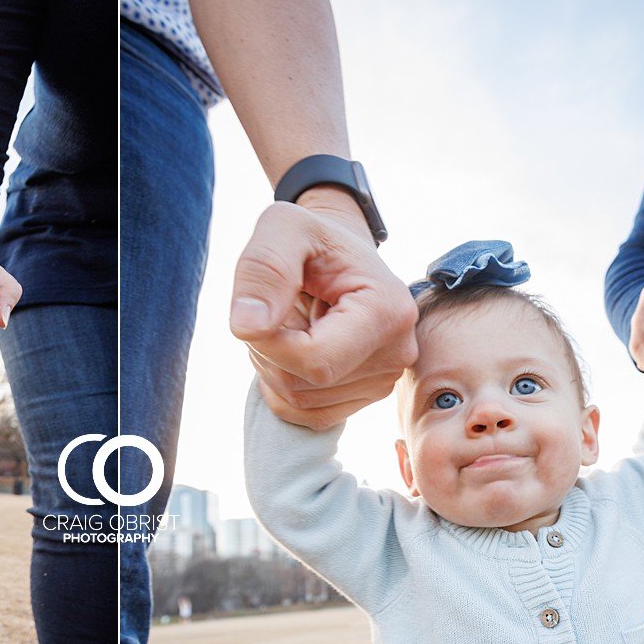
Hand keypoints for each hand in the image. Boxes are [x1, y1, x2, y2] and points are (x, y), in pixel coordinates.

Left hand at [229, 196, 418, 429]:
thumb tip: (247, 326)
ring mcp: (384, 380)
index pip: (315, 361)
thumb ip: (264, 268)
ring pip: (300, 400)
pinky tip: (294, 348)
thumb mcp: (283, 228)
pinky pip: (306, 414)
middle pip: (304, 384)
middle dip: (269, 351)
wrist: (337, 257)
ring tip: (290, 322)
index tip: (261, 308)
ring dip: (274, 365)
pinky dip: (284, 385)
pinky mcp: (365, 396)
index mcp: (387, 310)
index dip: (269, 342)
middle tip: (276, 308)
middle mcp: (397, 353)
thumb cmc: (310, 238)